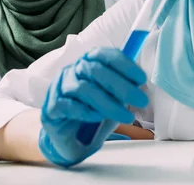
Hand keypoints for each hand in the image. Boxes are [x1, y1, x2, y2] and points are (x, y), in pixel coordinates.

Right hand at [38, 48, 147, 166]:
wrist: (70, 137)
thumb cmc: (93, 110)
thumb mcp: (113, 97)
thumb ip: (124, 86)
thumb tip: (141, 83)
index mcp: (88, 62)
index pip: (104, 55)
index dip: (124, 64)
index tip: (142, 79)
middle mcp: (72, 70)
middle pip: (95, 70)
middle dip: (122, 86)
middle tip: (141, 101)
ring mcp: (59, 87)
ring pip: (84, 89)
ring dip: (109, 103)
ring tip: (127, 117)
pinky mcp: (51, 107)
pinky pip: (69, 106)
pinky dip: (87, 112)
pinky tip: (99, 118)